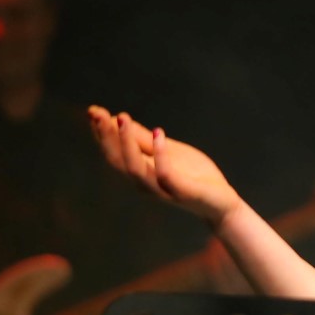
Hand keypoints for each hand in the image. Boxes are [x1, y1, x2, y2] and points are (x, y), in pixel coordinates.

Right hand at [88, 106, 243, 223]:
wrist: (222, 202)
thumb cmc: (193, 175)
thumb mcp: (167, 149)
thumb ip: (143, 139)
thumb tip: (117, 119)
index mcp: (140, 172)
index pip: (113, 154)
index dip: (101, 134)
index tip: (92, 111)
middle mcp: (145, 183)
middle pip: (117, 162)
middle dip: (106, 138)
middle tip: (98, 114)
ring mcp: (162, 190)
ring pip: (135, 170)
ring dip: (126, 144)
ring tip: (122, 119)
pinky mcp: (182, 193)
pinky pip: (165, 175)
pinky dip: (159, 154)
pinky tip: (158, 133)